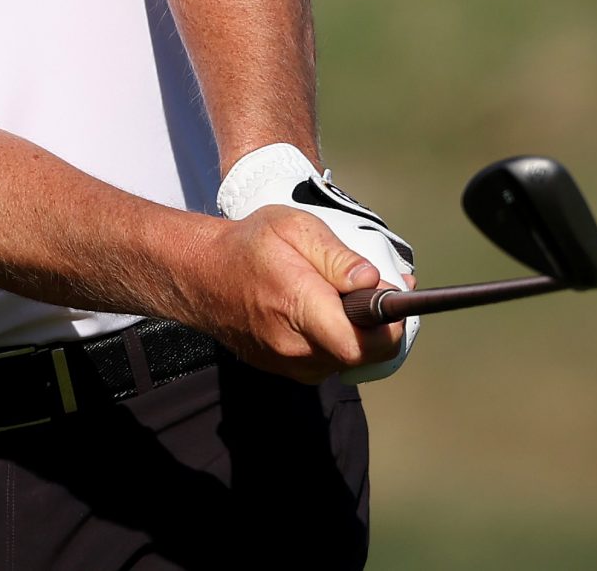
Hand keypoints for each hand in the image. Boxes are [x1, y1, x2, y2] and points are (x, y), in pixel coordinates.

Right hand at [216, 143, 418, 383]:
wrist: (202, 275)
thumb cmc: (249, 245)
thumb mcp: (294, 227)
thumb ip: (336, 255)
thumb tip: (372, 281)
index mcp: (298, 308)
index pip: (358, 343)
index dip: (387, 329)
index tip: (393, 302)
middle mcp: (294, 347)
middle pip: (360, 354)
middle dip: (377, 327)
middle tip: (375, 291)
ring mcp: (288, 364)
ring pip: (346, 360)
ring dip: (356, 333)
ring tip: (344, 296)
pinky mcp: (285, 370)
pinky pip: (327, 361)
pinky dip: (337, 340)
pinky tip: (327, 311)